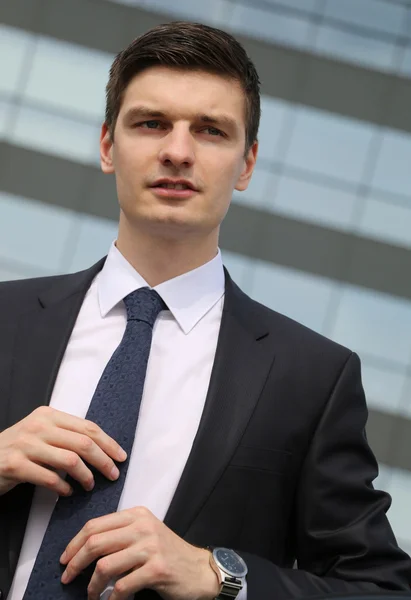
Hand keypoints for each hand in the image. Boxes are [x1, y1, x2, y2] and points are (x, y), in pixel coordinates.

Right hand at [0, 406, 126, 495]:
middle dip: (103, 461)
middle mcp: (38, 426)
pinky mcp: (15, 465)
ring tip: (89, 485)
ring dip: (86, 476)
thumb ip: (65, 435)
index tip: (121, 457)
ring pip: (70, 460)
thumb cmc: (17, 448)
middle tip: (113, 475)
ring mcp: (25, 444)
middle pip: (83, 443)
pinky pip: (49, 478)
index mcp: (49, 415)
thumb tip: (102, 447)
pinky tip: (67, 492)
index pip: (87, 427)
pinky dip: (63, 488)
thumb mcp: (41, 433)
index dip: (108, 443)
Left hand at [59, 506, 219, 599]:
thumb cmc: (168, 554)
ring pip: (105, 566)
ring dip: (92, 586)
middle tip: (67, 578)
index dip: (74, 543)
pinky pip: (123, 586)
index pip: (95, 524)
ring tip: (91, 595)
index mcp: (136, 515)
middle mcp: (143, 526)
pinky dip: (112, 599)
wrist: (199, 570)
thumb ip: (120, 535)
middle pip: (95, 542)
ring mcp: (150, 547)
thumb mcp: (145, 534)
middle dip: (76, 563)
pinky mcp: (157, 569)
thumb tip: (84, 549)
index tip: (65, 559)